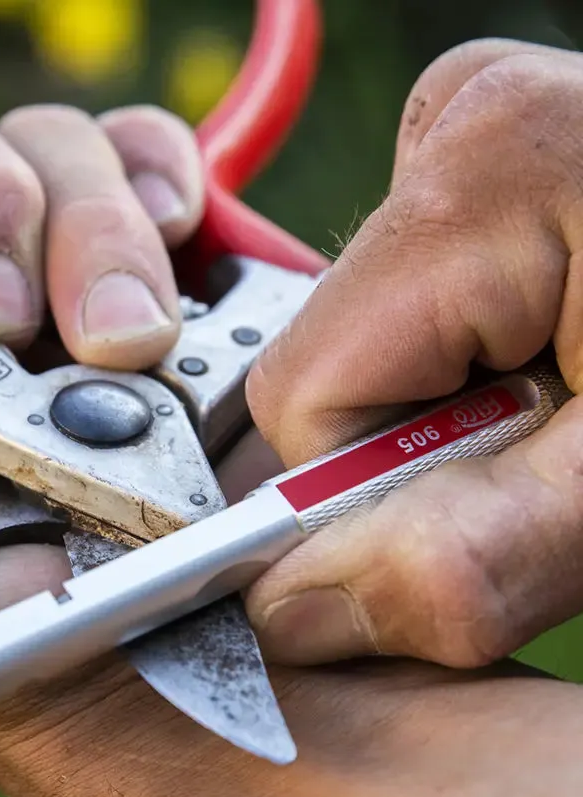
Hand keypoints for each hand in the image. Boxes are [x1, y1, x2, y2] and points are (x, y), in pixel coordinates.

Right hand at [244, 40, 582, 669]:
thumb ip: (467, 562)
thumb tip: (293, 614)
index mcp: (484, 178)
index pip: (306, 401)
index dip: (368, 501)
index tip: (478, 524)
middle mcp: (460, 129)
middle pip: (334, 372)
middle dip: (423, 458)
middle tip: (558, 459)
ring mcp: (476, 138)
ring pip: (371, 352)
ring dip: (456, 419)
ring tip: (574, 407)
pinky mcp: (496, 166)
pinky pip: (418, 313)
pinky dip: (479, 372)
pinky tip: (563, 364)